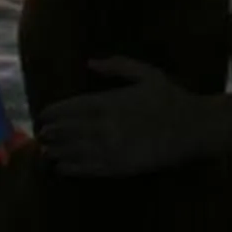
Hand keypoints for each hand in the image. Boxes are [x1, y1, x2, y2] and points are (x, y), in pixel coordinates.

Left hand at [38, 61, 204, 175]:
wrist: (192, 129)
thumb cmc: (169, 98)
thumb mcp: (146, 73)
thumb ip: (116, 65)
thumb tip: (90, 62)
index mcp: (108, 102)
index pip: (68, 109)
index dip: (51, 114)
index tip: (42, 116)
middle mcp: (104, 126)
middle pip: (65, 132)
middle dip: (49, 134)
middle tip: (39, 135)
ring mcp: (110, 149)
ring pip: (72, 152)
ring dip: (55, 152)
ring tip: (45, 151)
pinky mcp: (119, 168)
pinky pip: (87, 169)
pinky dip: (70, 168)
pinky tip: (61, 167)